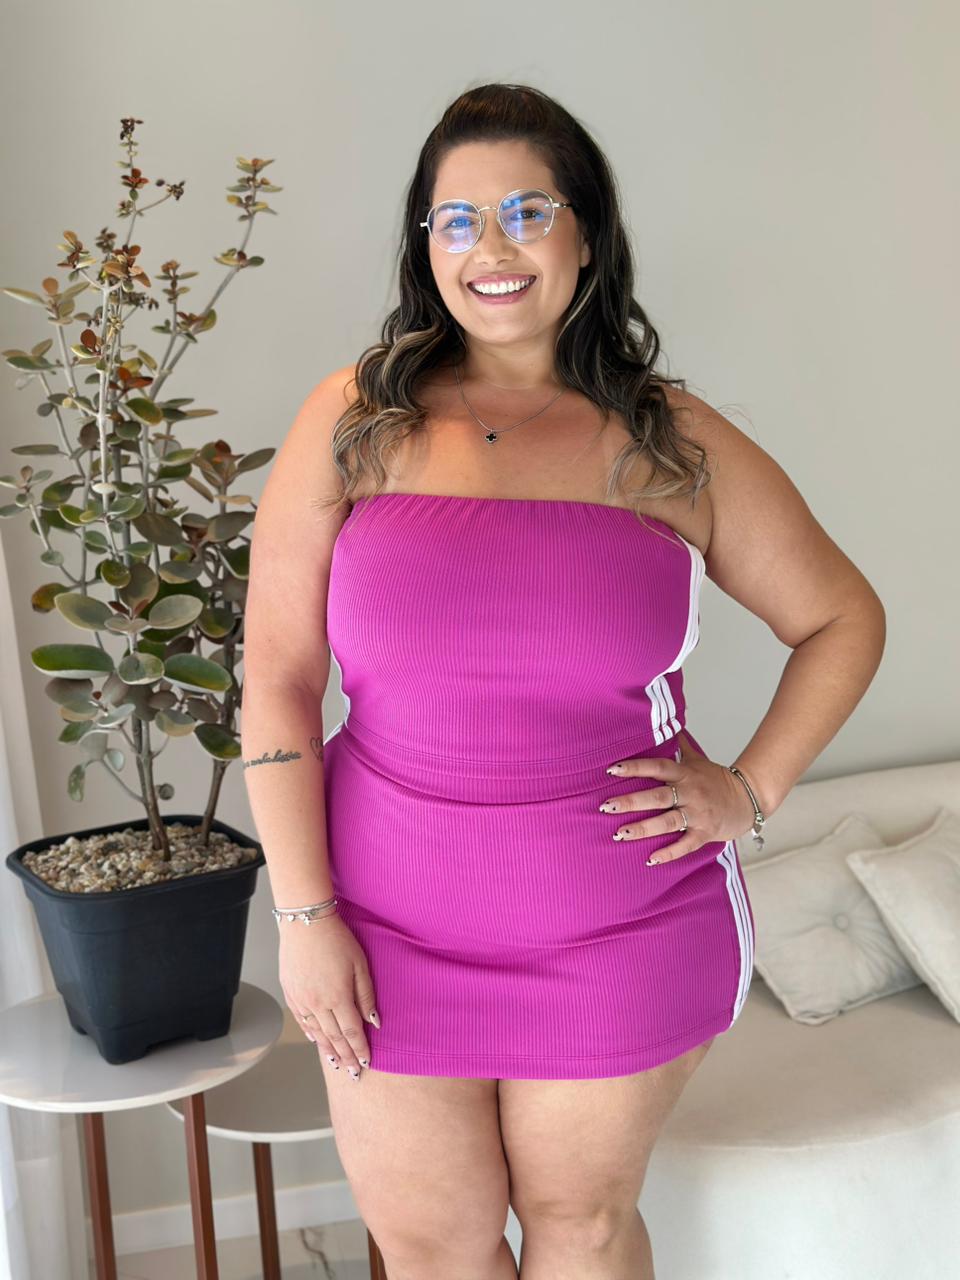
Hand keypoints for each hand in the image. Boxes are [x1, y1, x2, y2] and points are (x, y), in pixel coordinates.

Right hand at [278, 913, 379, 1079]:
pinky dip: (310, 1034)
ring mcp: (301, 1000)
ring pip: (316, 1033)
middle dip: (345, 1056)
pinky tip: (316, 1041)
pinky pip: (302, 1021)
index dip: (359, 1049)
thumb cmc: (336, 939)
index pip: (352, 1032)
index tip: (366, 1062)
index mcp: (338, 997)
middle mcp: (318, 1004)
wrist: (305, 923)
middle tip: (353, 1073)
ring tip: (336, 1063)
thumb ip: (366, 995)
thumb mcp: (360, 964)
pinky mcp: (291, 993)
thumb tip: (374, 1021)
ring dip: (328, 1050)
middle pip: (334, 1038)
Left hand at [599, 728, 755, 863]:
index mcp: (685, 774)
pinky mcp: (705, 833)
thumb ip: (680, 745)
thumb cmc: (717, 780)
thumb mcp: (698, 760)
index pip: (657, 767)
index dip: (635, 768)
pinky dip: (669, 853)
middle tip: (606, 806)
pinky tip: (650, 859)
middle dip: (631, 801)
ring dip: (643, 828)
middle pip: (657, 796)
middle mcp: (690, 793)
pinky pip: (685, 845)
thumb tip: (668, 723)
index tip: (611, 769)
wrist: (748, 798)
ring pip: (667, 822)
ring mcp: (698, 814)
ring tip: (620, 833)